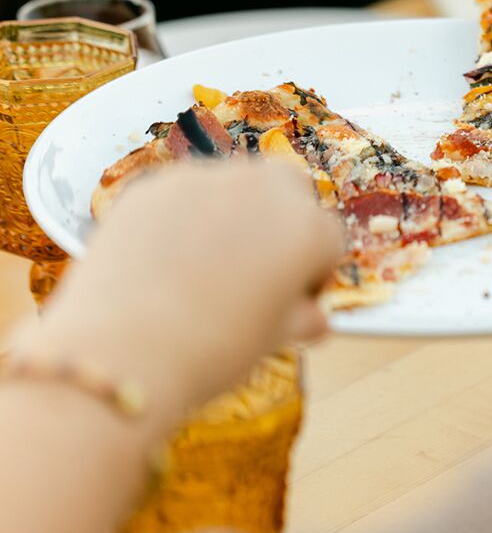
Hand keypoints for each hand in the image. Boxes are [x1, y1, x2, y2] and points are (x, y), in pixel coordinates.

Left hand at [31, 162, 343, 421]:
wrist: (123, 353)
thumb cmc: (214, 351)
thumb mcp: (273, 338)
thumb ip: (300, 318)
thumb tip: (313, 320)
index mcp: (308, 229)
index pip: (328, 239)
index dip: (313, 273)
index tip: (293, 299)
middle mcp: (264, 190)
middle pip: (288, 188)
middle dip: (281, 218)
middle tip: (256, 265)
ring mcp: (205, 179)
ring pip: (232, 187)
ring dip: (230, 215)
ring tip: (202, 267)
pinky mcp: (154, 184)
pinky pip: (181, 195)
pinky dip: (181, 219)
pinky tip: (164, 262)